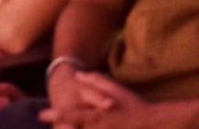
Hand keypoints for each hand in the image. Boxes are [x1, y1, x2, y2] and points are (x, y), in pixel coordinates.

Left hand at [42, 72, 187, 128]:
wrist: (157, 124)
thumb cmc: (135, 107)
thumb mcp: (116, 90)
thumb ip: (96, 81)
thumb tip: (79, 74)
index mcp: (99, 115)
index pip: (73, 115)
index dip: (56, 115)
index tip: (41, 114)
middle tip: (53, 126)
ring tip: (60, 128)